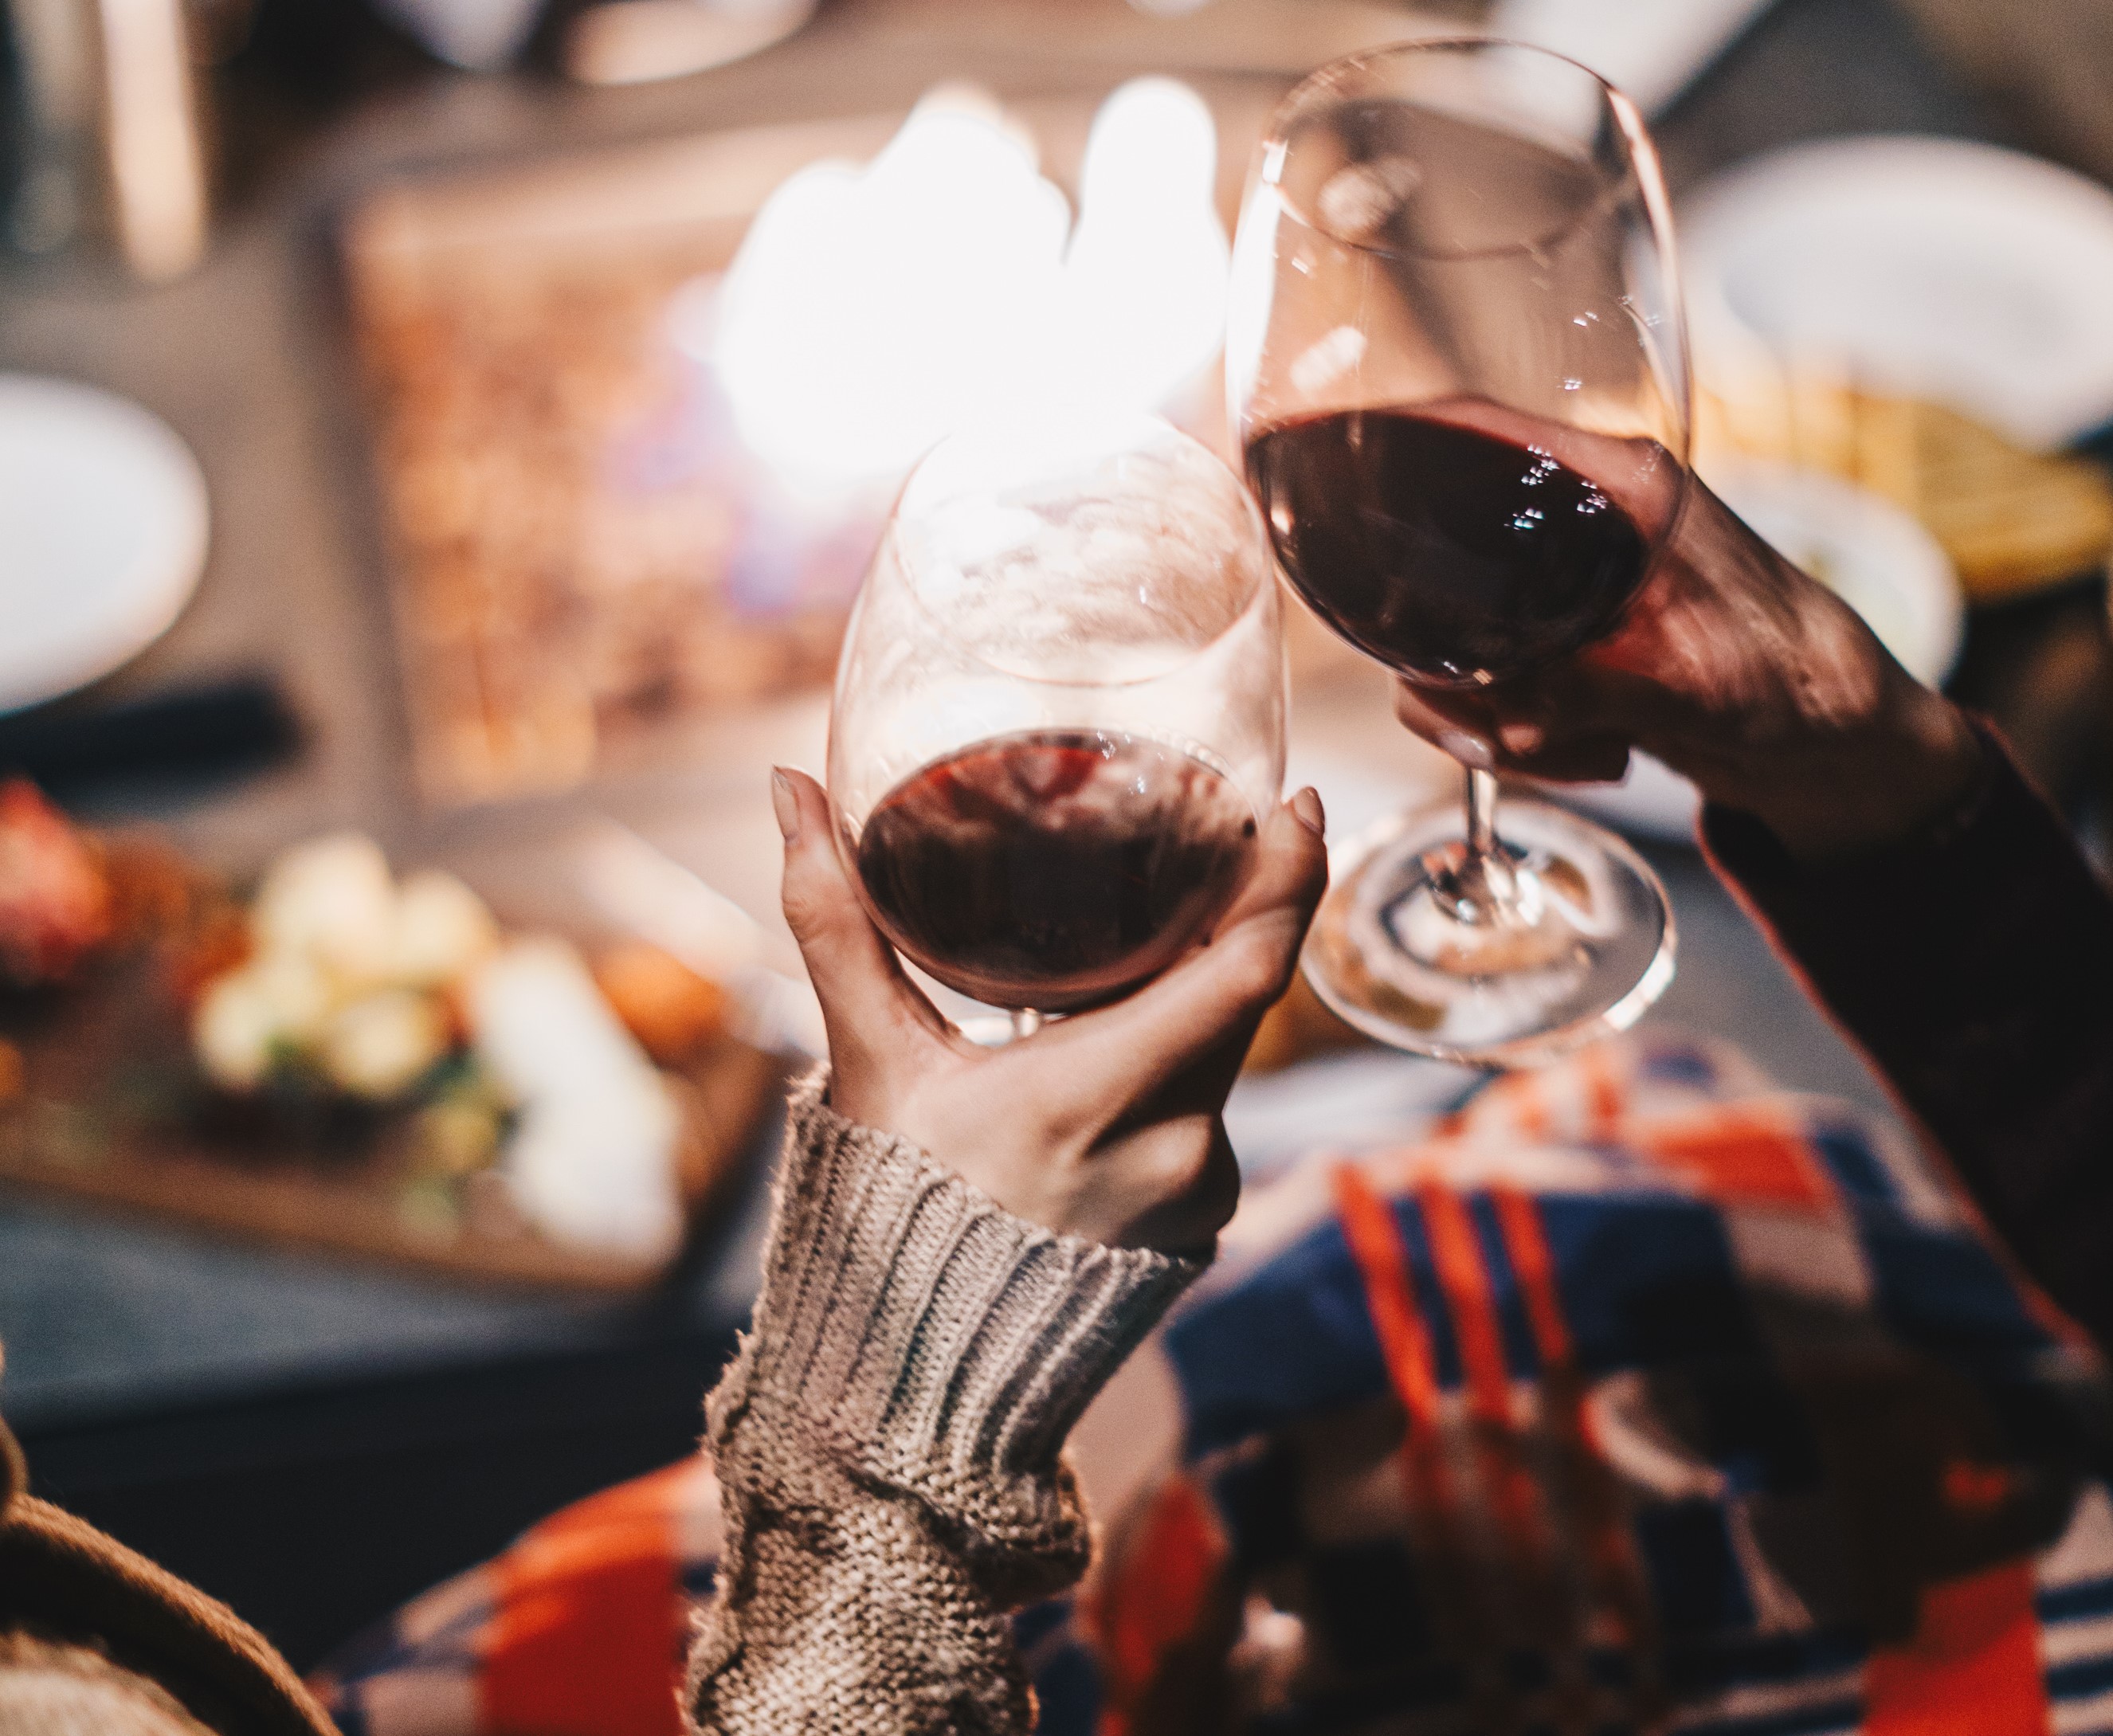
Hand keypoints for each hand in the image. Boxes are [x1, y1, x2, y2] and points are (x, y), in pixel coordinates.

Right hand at [770, 768, 1327, 1252]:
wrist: (923, 1369)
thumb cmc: (886, 1208)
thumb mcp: (867, 1060)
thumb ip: (834, 920)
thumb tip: (789, 790)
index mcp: (1095, 1096)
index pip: (1243, 974)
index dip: (1286, 880)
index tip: (1298, 803)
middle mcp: (1172, 1144)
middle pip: (1254, 992)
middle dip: (1260, 900)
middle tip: (1249, 820)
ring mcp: (1200, 1185)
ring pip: (1232, 1047)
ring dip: (1214, 980)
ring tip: (1179, 911)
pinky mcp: (1206, 1212)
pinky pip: (1215, 1102)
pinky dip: (1190, 1049)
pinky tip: (1147, 1018)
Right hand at [1391, 467, 1982, 861]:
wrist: (1838, 746)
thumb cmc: (1797, 682)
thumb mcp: (1692, 683)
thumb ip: (1588, 686)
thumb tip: (1496, 711)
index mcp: (1612, 489)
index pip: (1475, 431)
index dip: (1392, 440)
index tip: (1327, 468)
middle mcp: (1574, 526)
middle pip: (1432, 566)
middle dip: (1448, 668)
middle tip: (1501, 728)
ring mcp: (1558, 592)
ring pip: (1445, 650)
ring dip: (1488, 720)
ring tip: (1576, 751)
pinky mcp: (1555, 650)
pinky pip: (1483, 694)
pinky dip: (1518, 741)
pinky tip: (1591, 755)